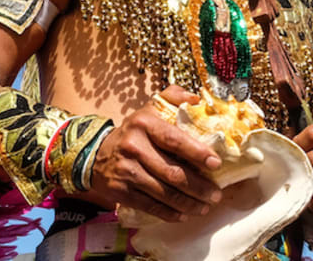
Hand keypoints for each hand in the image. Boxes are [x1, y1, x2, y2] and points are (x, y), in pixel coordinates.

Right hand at [86, 85, 222, 221]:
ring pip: (164, 192)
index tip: (215, 163)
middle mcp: (133, 146)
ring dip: (189, 203)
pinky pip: (151, 206)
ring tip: (206, 206)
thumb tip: (196, 99)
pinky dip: (170, 213)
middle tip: (216, 193)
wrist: (96, 155)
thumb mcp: (149, 109)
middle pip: (172, 172)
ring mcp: (127, 171)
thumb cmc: (133, 133)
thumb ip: (173, 97)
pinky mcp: (121, 192)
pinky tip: (185, 214)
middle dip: (199, 186)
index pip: (174, 140)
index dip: (197, 153)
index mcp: (144, 124)